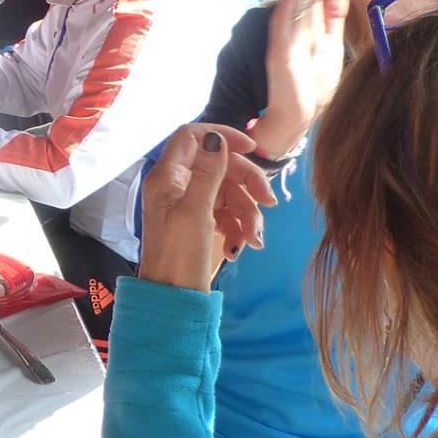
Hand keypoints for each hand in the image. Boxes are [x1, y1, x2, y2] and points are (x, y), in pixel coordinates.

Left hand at [135, 124, 277, 291]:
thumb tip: (215, 138)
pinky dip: (241, 226)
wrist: (174, 300)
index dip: (222, 136)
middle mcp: (179, 186)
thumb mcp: (195, 212)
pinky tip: (243, 246)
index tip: (251, 148)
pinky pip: (231, 213)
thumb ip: (207, 174)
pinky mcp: (206, 224)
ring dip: (249, 212)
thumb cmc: (179, 256)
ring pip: (231, 191)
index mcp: (168, 177)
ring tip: (254, 238)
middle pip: (221, 165)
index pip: (193, 137)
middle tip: (269, 202)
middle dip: (247, 181)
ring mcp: (193, 205)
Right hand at [252, 0, 348, 159]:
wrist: (292, 121)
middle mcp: (295, 27)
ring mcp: (286, 40)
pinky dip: (290, 3)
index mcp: (308, 23)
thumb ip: (332, 16)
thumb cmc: (310, 85)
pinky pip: (285, 25)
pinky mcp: (281, 57)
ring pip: (295, 0)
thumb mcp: (329, 44)